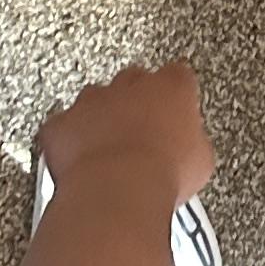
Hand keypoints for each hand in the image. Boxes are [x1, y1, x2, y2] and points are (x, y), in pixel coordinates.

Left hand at [37, 62, 214, 208]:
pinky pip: (64, 127)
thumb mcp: (201, 160)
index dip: (175, 95)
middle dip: (135, 102)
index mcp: (171, 88)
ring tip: (110, 150)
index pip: (178, 77)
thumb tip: (190, 152)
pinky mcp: (63, 123)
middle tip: (141, 132)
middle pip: (133, 81)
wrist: (119, 189)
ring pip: (95, 100)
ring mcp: (93, 102)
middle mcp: (130, 86)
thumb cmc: (161, 173)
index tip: (175, 110)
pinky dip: (69, 140)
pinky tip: (79, 161)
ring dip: (101, 119)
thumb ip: (193, 141)